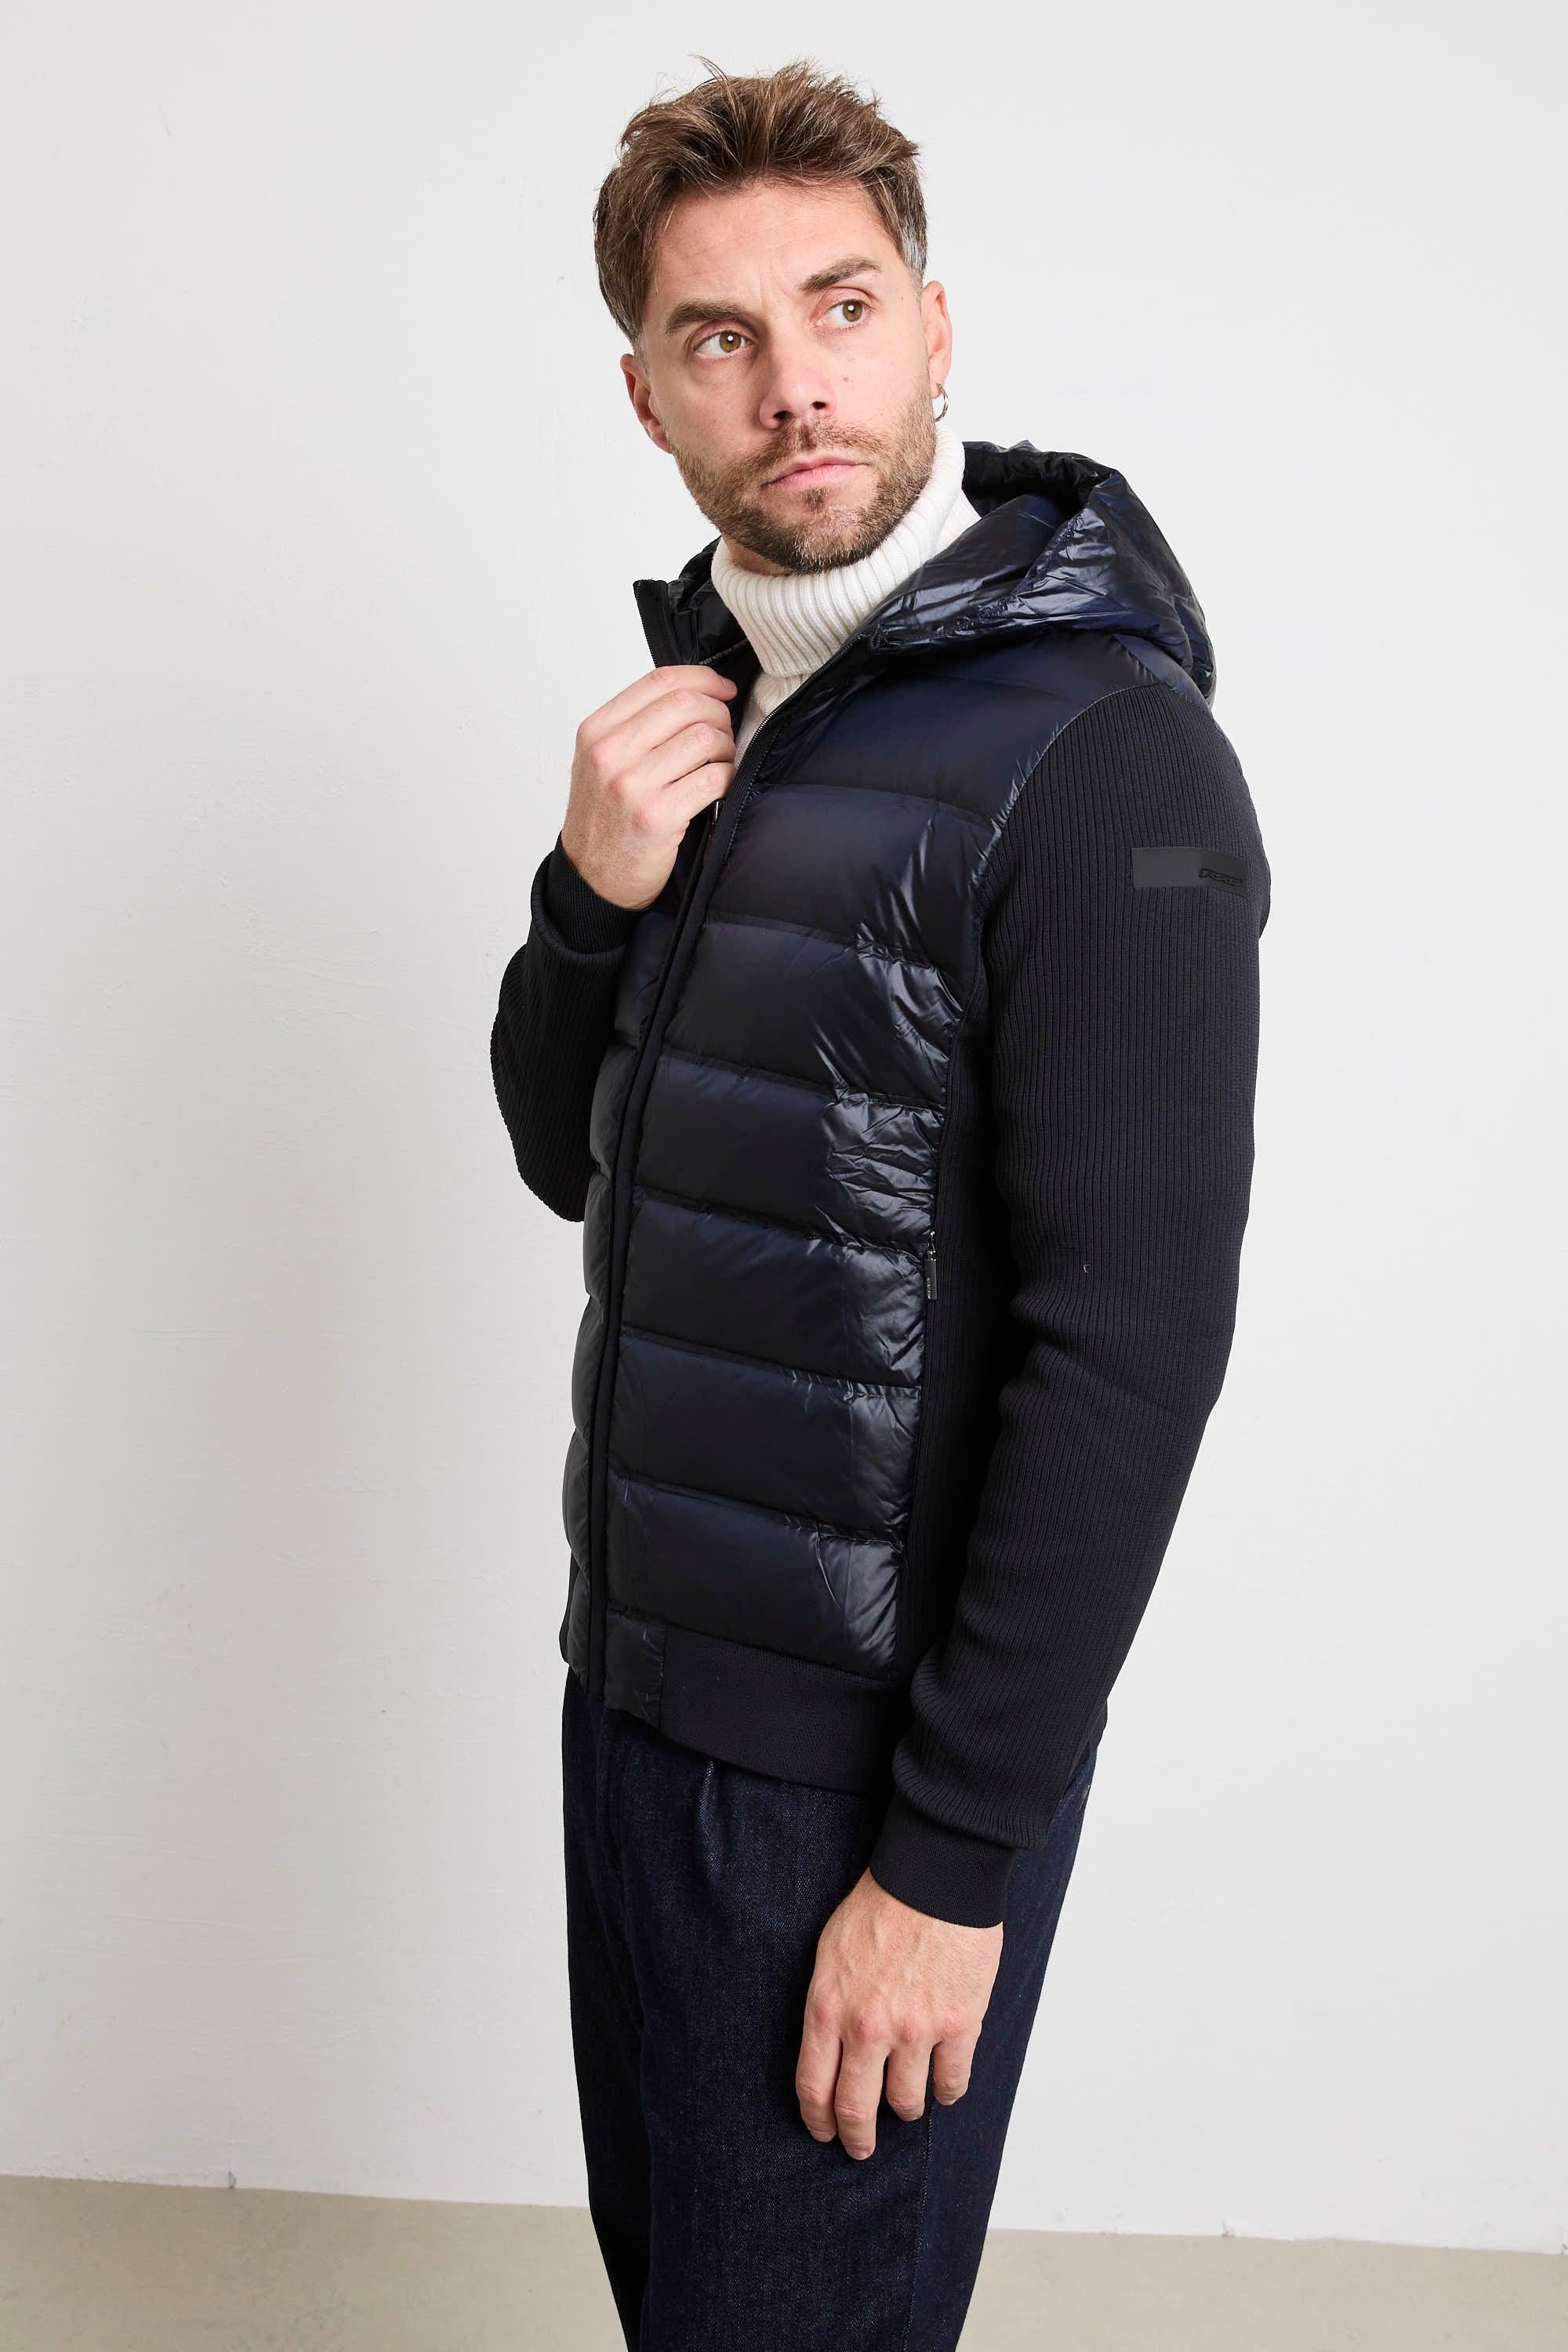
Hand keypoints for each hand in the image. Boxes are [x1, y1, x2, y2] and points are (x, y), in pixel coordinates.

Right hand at [559, 663, 737, 913]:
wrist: (592, 878)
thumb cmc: (604, 819)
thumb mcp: (602, 761)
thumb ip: (637, 725)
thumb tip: (697, 693)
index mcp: (596, 731)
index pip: (660, 680)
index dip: (702, 678)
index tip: (722, 689)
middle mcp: (609, 754)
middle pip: (686, 704)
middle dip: (719, 714)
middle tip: (725, 733)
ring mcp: (632, 785)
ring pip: (704, 739)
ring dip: (726, 748)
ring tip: (721, 763)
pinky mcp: (657, 817)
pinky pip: (712, 778)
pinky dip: (728, 778)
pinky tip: (721, 786)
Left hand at [795, 1868, 1002, 2160]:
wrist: (934, 1877)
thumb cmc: (880, 1906)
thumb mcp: (829, 1951)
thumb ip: (829, 2004)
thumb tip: (831, 2047)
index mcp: (829, 2008)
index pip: (813, 2087)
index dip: (818, 2120)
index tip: (823, 2132)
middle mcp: (868, 2028)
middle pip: (856, 2109)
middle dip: (857, 2138)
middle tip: (860, 2148)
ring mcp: (915, 2030)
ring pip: (907, 2101)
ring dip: (905, 2108)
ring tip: (906, 2103)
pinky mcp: (958, 2025)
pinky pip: (952, 2082)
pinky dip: (948, 2091)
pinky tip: (944, 2087)